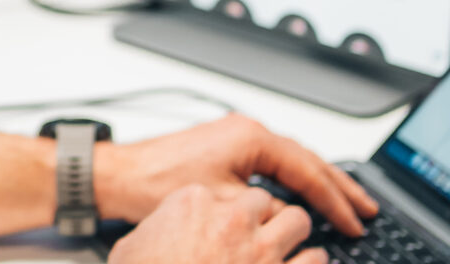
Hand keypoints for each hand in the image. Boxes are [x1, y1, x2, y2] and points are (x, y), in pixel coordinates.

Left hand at [95, 113, 377, 234]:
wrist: (119, 175)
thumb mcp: (220, 203)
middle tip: (367, 209)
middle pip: (306, 158)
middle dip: (339, 186)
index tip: (355, 222)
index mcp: (248, 137)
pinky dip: (296, 178)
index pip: (307, 169)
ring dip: (320, 181)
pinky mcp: (226, 146)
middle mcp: (245, 129)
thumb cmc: (156, 184)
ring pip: (292, 158)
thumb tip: (295, 222)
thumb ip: (263, 210)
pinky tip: (307, 194)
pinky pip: (274, 161)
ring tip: (347, 202)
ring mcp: (236, 136)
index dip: (334, 200)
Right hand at [108, 184, 321, 263]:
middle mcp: (231, 219)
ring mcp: (259, 250)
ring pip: (298, 222)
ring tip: (298, 246)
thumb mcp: (134, 244)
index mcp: (196, 202)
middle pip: (267, 201)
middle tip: (270, 230)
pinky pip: (315, 260)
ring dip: (299, 235)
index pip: (227, 192)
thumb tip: (158, 234)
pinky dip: (314, 261)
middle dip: (271, 215)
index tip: (234, 221)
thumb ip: (158, 230)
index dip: (234, 210)